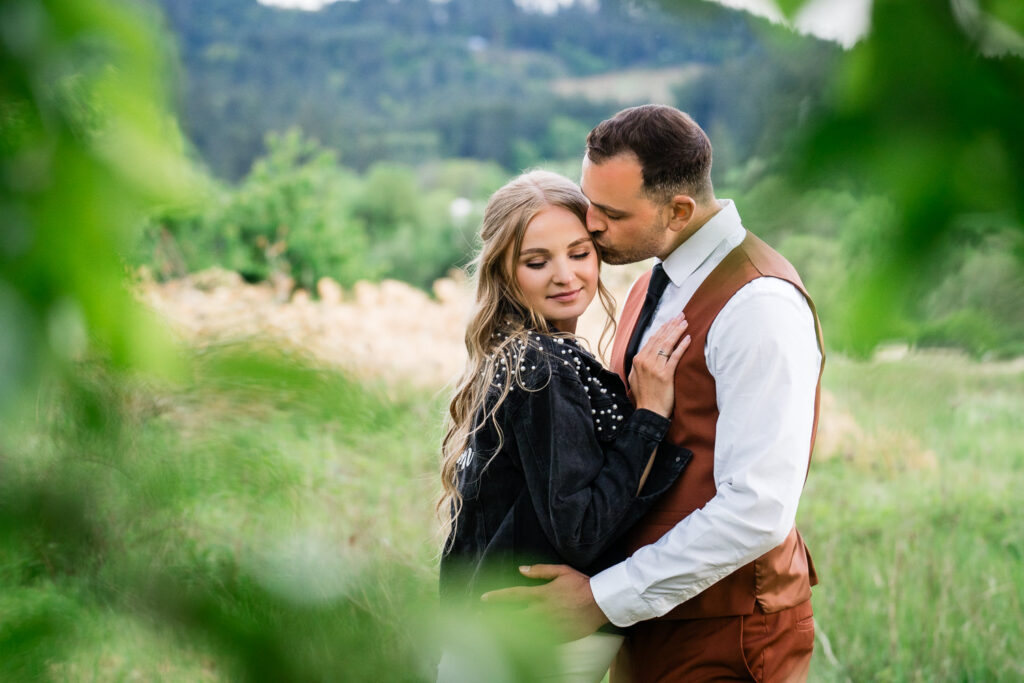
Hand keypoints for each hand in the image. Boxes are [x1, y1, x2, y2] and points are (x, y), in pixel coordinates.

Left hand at [480, 564, 608, 640]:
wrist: (602, 602)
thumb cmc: (582, 584)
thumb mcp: (561, 571)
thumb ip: (540, 571)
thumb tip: (521, 569)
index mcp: (542, 594)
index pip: (515, 595)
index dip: (498, 597)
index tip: (483, 600)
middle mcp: (543, 610)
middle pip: (515, 616)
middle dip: (496, 618)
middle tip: (480, 620)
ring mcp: (551, 625)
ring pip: (526, 631)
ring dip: (509, 632)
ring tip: (493, 634)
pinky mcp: (560, 636)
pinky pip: (542, 641)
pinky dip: (529, 643)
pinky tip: (518, 645)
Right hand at [629, 312, 689, 416]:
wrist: (649, 412)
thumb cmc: (644, 397)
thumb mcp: (635, 378)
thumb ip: (640, 364)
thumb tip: (645, 355)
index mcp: (637, 360)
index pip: (652, 339)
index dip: (662, 329)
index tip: (670, 321)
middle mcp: (644, 361)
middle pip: (660, 338)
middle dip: (671, 325)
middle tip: (681, 316)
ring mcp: (654, 367)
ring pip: (667, 344)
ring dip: (677, 331)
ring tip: (686, 322)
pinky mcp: (665, 374)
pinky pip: (675, 356)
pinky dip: (682, 346)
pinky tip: (688, 339)